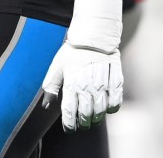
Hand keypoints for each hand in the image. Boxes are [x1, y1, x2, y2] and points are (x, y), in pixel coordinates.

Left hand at [41, 0, 123, 130]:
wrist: (94, 35)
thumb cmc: (73, 51)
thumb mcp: (57, 66)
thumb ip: (50, 86)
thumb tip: (46, 105)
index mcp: (71, 84)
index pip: (69, 112)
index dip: (69, 124)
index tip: (69, 128)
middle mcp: (87, 86)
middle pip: (85, 115)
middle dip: (82, 123)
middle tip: (82, 124)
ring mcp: (102, 85)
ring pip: (100, 111)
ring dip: (96, 118)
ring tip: (93, 118)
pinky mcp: (116, 81)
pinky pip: (115, 102)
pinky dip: (111, 108)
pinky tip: (107, 107)